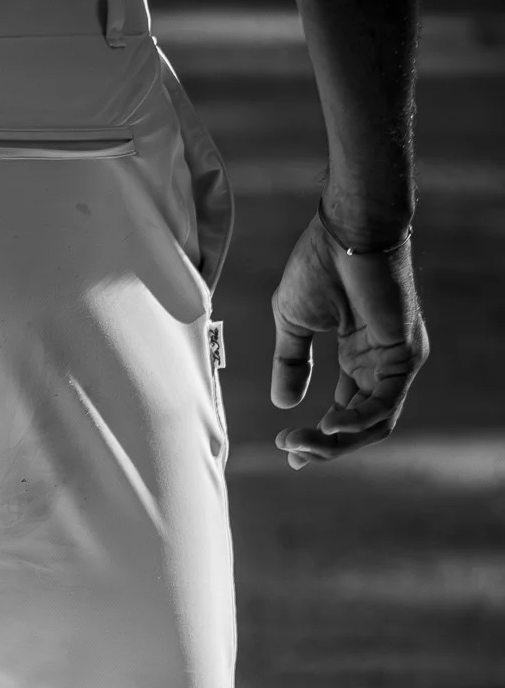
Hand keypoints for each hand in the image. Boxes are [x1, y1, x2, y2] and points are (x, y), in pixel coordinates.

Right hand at [269, 213, 428, 470]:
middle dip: (325, 447)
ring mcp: (397, 360)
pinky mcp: (404, 355)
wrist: (344, 232)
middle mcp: (382, 363)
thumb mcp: (293, 325)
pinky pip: (384, 404)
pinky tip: (327, 426)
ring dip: (336, 442)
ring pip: (375, 423)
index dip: (318, 435)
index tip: (286, 447)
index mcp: (359, 355)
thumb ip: (290, 364)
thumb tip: (283, 404)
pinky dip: (356, 421)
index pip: (346, 409)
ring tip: (300, 445)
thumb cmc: (318, 267)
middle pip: (361, 424)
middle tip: (292, 454)